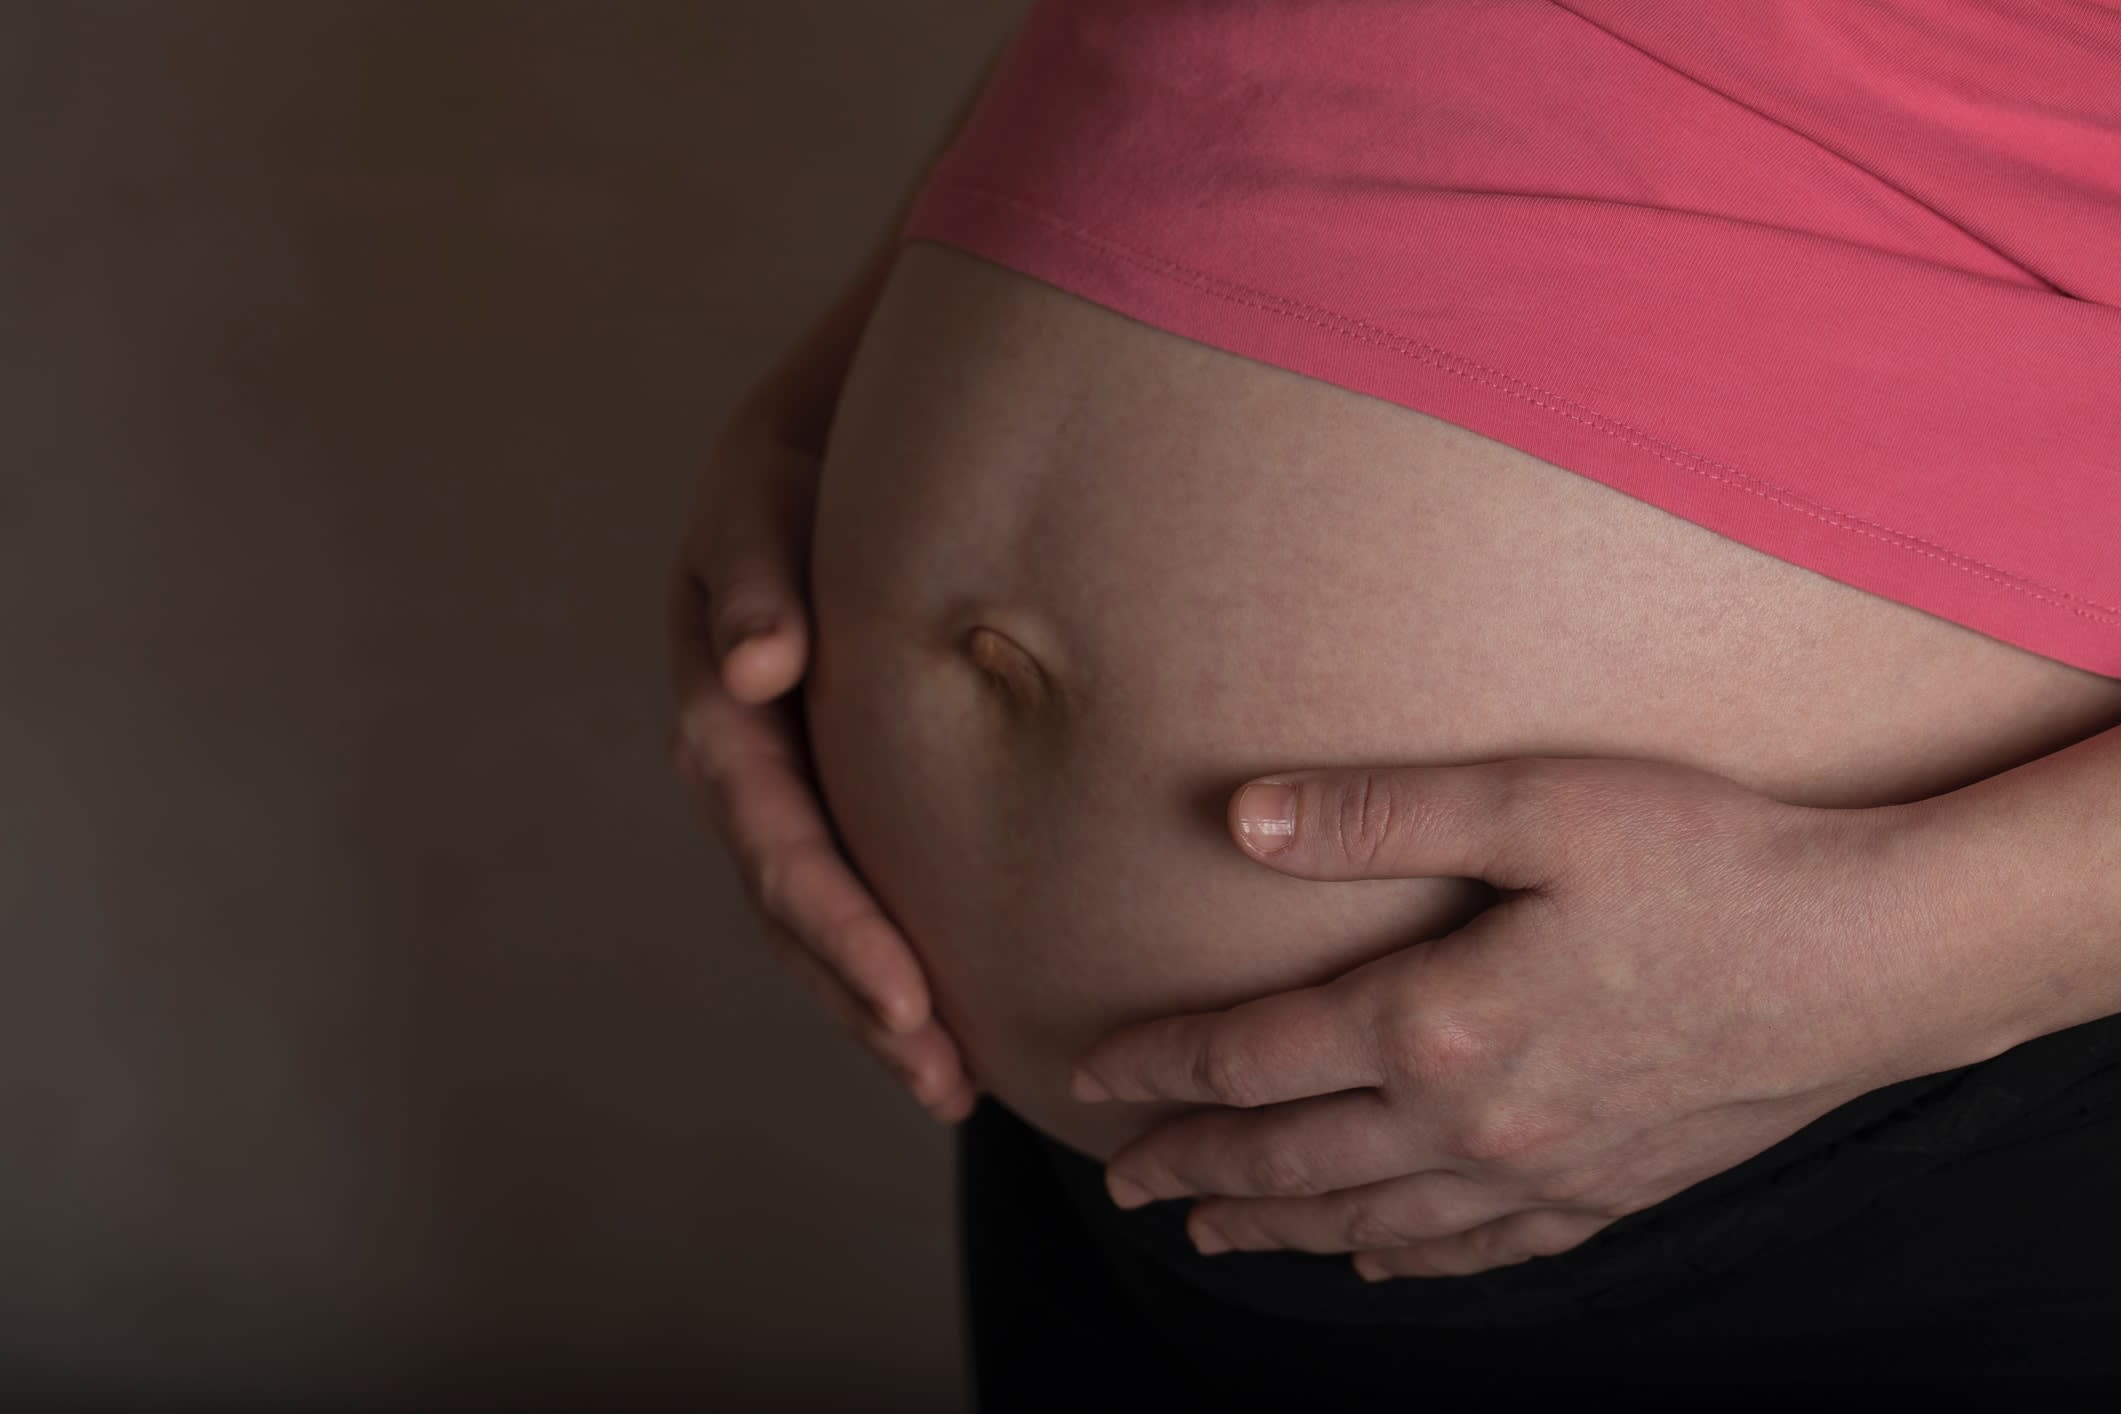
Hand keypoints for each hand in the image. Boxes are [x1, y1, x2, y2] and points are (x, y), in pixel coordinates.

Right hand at [668, 403, 976, 1122]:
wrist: (836, 439)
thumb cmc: (802, 461)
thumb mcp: (765, 492)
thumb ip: (758, 575)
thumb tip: (756, 671)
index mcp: (723, 705)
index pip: (776, 837)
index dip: (836, 922)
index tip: (907, 996)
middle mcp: (751, 762)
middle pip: (797, 907)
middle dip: (863, 995)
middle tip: (944, 1078)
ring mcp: (793, 781)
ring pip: (824, 919)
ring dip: (878, 1005)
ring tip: (953, 1086)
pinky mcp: (842, 785)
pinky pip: (866, 884)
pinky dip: (901, 956)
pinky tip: (959, 1023)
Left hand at [1071, 756, 1976, 1278]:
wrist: (1872, 960)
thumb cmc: (1710, 863)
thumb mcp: (1537, 805)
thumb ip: (1379, 814)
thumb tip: (1242, 817)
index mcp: (1434, 1023)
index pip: (1251, 1059)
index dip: (1161, 1066)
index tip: (1090, 1071)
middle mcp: (1470, 1122)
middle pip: (1291, 1158)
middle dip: (1192, 1167)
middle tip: (1120, 1179)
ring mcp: (1540, 1176)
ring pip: (1368, 1222)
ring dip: (1276, 1227)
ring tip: (1210, 1230)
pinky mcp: (1607, 1196)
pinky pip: (1476, 1254)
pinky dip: (1404, 1263)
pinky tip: (1373, 1264)